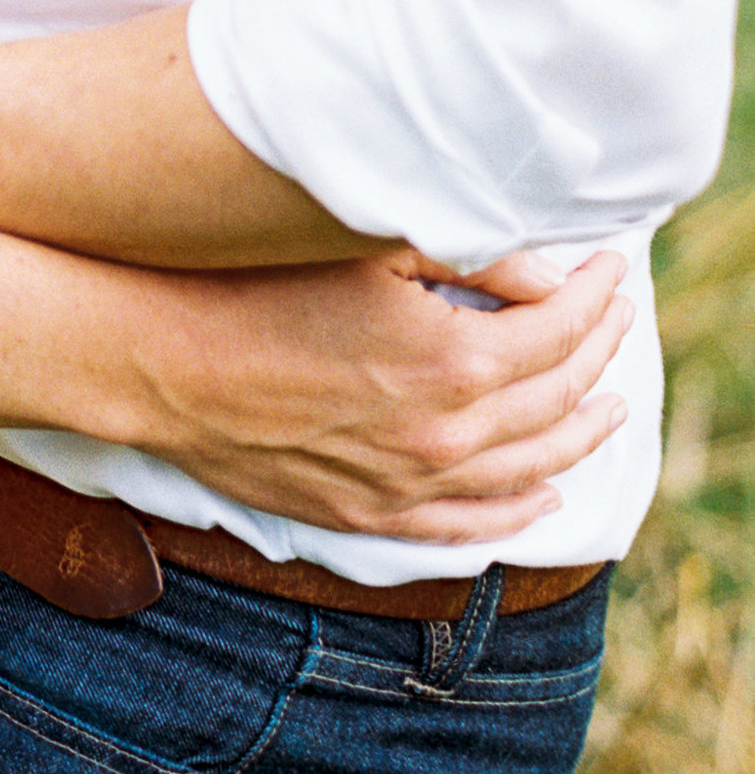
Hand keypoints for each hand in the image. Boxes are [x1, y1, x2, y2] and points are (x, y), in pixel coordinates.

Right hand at [137, 246, 631, 543]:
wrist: (158, 362)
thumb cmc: (249, 286)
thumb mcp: (362, 248)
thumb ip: (466, 260)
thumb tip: (545, 277)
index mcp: (451, 361)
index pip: (560, 331)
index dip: (594, 298)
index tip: (610, 271)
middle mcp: (445, 435)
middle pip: (558, 400)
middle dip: (599, 356)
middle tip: (615, 321)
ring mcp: (409, 484)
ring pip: (529, 469)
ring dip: (579, 435)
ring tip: (608, 405)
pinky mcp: (370, 514)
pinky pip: (470, 525)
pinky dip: (518, 510)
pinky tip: (544, 492)